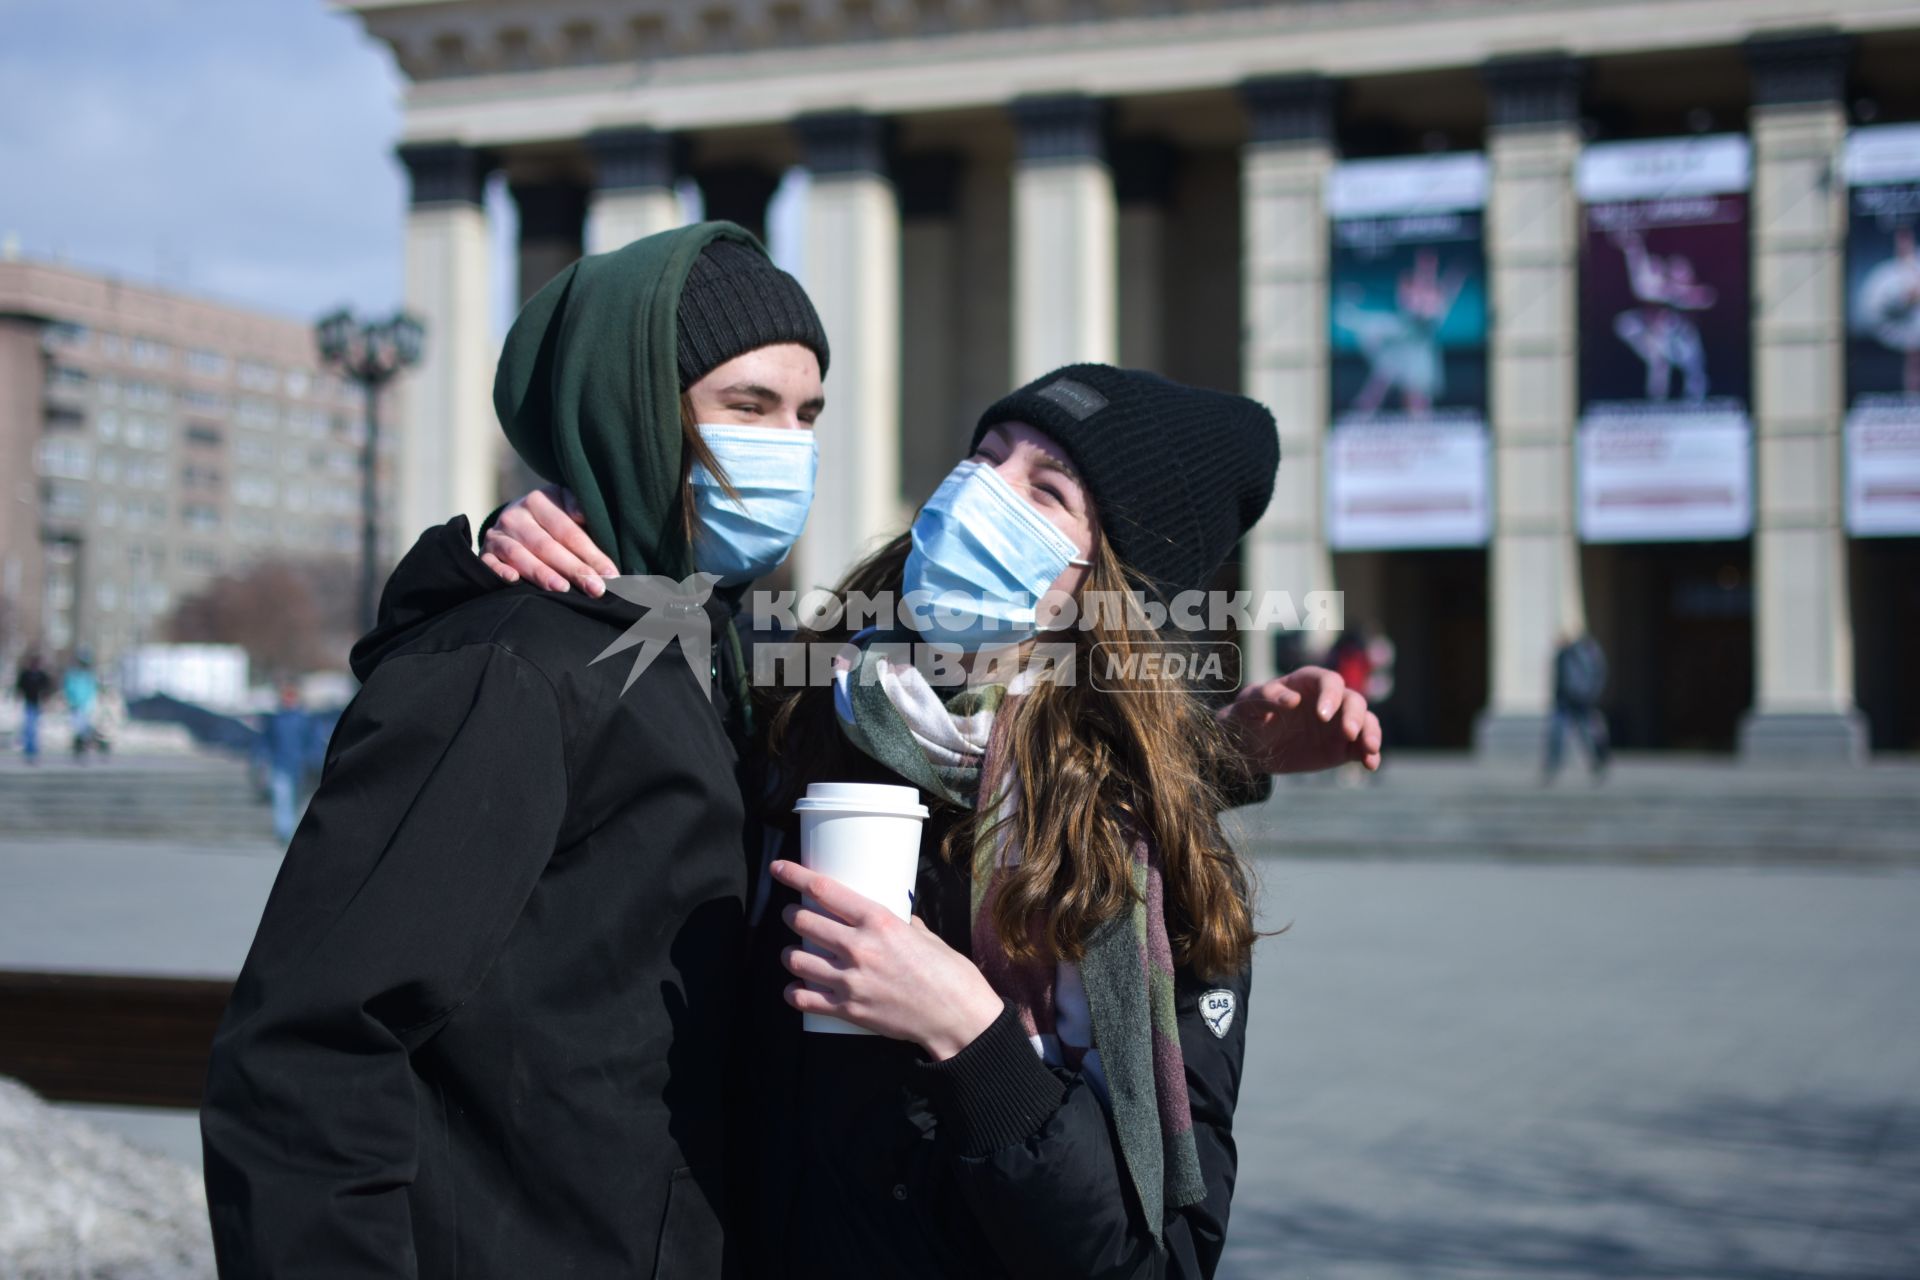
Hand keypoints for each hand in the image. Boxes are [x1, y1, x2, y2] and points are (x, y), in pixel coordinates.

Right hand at [479, 486, 617, 596]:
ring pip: (519, 555)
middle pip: (546, 545)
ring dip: (541, 573)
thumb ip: (579, 506)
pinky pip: (489, 563)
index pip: (567, 531)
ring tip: (563, 589)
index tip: (611, 573)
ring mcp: (497, 535)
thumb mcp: (566, 503)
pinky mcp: (485, 552)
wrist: (516, 519)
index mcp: (538, 501)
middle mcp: (515, 516)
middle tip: (596, 588)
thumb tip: (583, 514)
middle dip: (573, 569)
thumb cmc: (554, 517)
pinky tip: (514, 581)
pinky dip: (500, 571)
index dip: (590, 553)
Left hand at [769, 860, 1004, 1059]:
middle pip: (803, 922)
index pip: (823, 890)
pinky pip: (803, 998)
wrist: (957, 1018)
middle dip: (792, 915)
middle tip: (794, 915)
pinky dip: (794, 992)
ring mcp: (850, 980)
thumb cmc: (949, 974)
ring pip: (796, 959)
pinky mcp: (848, 1010)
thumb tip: (896, 919)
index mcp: (878, 921)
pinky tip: (797, 988)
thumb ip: (904, 924)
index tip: (779, 869)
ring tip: (796, 953)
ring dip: (791, 953)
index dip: (794, 875)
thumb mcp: (926, 935)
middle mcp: (859, 947)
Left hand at [1219, 665, 1382, 774]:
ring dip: (1371, 733)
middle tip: (1348, 733)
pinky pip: (1362, 748)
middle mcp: (1329, 700)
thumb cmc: (1247, 717)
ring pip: (1366, 721)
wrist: (1250, 747)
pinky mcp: (1342, 747)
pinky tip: (1371, 765)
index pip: (1329, 681)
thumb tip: (1293, 699)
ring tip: (1369, 750)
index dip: (1331, 695)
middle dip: (1354, 716)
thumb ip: (1267, 696)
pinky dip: (1370, 754)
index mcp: (1308, 683)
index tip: (1322, 716)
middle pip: (1352, 700)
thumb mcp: (1248, 704)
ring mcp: (1338, 723)